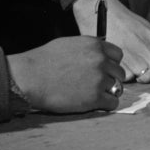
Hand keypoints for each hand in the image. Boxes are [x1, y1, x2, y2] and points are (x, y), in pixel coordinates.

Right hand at [7, 36, 125, 112]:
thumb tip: (98, 53)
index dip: (111, 64)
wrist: (30, 78)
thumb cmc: (43, 61)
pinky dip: (107, 105)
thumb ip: (88, 49)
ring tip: (95, 94)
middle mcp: (100, 60)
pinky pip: (112, 103)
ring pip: (117, 87)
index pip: (118, 55)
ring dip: (109, 92)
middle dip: (111, 78)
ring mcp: (98, 79)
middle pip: (119, 72)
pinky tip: (97, 104)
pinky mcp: (94, 98)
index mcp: (95, 45)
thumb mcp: (70, 44)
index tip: (105, 70)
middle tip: (99, 85)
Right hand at [73, 0, 149, 83]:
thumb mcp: (146, 27)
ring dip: (140, 75)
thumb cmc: (124, 20)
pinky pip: (128, 78)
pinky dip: (125, 75)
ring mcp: (132, 57)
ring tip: (133, 64)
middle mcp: (146, 48)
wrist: (101, 11)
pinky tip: (121, 65)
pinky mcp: (117, 63)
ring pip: (145, 78)